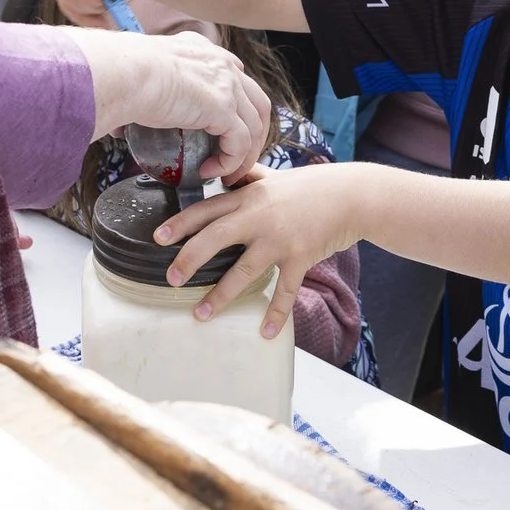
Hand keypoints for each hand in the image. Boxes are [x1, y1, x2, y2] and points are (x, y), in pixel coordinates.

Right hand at [66, 27, 272, 180]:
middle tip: (235, 157)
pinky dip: (230, 161)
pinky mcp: (224, 108)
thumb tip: (121, 126)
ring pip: (256, 124)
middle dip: (253, 132)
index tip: (223, 127)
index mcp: (201, 50)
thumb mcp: (136, 78)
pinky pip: (240, 143)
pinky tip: (210, 172)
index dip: (235, 103)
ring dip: (246, 153)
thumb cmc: (119, 73)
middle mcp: (220, 62)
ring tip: (228, 174)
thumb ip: (138, 99)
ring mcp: (227, 84)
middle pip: (255, 100)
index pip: (232, 74)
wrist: (124, 72)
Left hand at [156, 166, 361, 337]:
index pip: (208, 209)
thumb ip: (248, 177)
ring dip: (220, 295)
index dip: (181, 223)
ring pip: (244, 271)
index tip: (157, 238)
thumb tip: (225, 176)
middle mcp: (260, 216)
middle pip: (216, 237)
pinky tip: (264, 333)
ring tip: (201, 315)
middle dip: (189, 259)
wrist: (352, 196)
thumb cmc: (312, 187)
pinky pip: (285, 291)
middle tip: (170, 279)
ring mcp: (280, 239)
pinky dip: (275, 314)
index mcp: (250, 196)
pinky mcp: (300, 257)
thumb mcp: (275, 177)